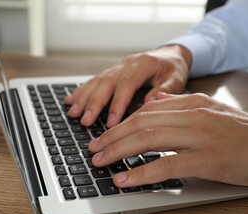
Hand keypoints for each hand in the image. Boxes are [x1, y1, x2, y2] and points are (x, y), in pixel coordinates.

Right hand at [64, 45, 191, 127]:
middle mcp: (127, 63)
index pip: (127, 84)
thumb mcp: (177, 79)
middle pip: (106, 82)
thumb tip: (148, 102)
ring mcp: (118, 67)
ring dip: (83, 97)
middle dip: (94, 103)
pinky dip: (82, 91)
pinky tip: (70, 101)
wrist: (171, 55)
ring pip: (97, 81)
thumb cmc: (174, 69)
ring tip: (72, 113)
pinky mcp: (113, 72)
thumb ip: (165, 90)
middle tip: (85, 121)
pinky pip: (95, 81)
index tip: (111, 123)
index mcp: (143, 64)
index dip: (117, 104)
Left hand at [89, 92, 247, 187]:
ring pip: (148, 139)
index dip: (120, 124)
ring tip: (101, 163)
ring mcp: (199, 136)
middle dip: (112, 138)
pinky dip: (141, 173)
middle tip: (93, 150)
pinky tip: (125, 179)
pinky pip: (166, 164)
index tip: (104, 136)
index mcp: (191, 104)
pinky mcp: (208, 159)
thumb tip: (153, 101)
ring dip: (119, 152)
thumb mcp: (211, 109)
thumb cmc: (244, 131)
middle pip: (140, 123)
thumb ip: (181, 104)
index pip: (145, 111)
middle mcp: (192, 116)